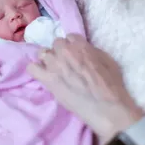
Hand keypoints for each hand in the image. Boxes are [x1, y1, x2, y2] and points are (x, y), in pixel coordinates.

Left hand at [27, 34, 143, 142]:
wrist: (107, 108)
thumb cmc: (112, 85)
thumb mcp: (107, 60)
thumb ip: (92, 51)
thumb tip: (83, 49)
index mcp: (80, 45)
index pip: (69, 37)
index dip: (72, 47)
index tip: (75, 55)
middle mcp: (65, 51)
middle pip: (56, 44)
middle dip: (60, 52)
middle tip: (66, 65)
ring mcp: (54, 64)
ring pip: (43, 53)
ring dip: (48, 61)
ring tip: (55, 71)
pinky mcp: (47, 79)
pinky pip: (32, 68)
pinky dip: (36, 70)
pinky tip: (43, 76)